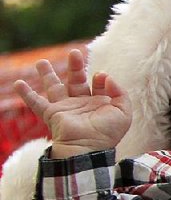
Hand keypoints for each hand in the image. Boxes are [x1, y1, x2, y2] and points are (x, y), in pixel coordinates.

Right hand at [15, 49, 131, 156]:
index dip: (101, 79)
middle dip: (75, 66)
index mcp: (99, 104)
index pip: (98, 85)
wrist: (87, 147)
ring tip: (41, 62)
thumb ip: (121, 93)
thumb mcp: (123, 113)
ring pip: (54, 88)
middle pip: (76, 81)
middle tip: (74, 53)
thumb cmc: (107, 133)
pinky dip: (26, 94)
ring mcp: (66, 109)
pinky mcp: (52, 114)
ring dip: (47, 74)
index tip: (100, 76)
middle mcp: (81, 105)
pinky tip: (18, 83)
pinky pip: (36, 103)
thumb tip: (106, 77)